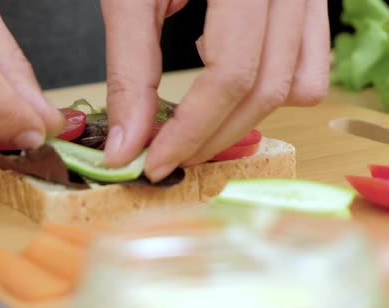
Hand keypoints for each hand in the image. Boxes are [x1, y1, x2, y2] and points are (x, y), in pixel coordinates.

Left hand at [101, 0, 329, 180]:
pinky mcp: (308, 2)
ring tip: (195, 121)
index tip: (153, 163)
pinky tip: (227, 78)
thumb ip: (130, 72)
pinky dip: (272, 90)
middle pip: (266, 89)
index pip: (231, 73)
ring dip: (243, 120)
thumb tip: (125, 146)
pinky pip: (310, 67)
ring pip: (297, 85)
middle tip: (168, 157)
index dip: (191, 130)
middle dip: (212, 136)